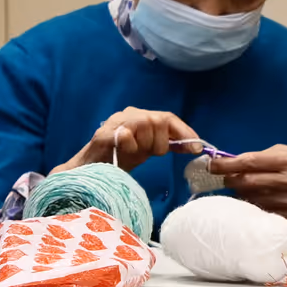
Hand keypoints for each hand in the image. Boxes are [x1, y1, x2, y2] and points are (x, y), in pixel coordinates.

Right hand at [55, 108, 201, 172]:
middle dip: (160, 142)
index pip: (167, 117)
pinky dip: (130, 146)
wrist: (89, 172)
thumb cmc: (118, 160)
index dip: (184, 132)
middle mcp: (128, 114)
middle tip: (150, 154)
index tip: (196, 148)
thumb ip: (166, 143)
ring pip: (145, 123)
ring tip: (135, 154)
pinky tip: (124, 153)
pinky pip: (126, 134)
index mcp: (139, 116)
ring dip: (146, 144)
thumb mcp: (147, 150)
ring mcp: (114, 122)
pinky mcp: (103, 134)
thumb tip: (194, 146)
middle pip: (158, 120)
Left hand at [205, 145, 286, 221]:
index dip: (227, 164)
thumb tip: (231, 162)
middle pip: (247, 182)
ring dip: (239, 192)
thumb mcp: (286, 152)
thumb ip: (260, 156)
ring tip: (240, 186)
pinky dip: (251, 204)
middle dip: (230, 179)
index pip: (249, 162)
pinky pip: (260, 210)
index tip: (211, 165)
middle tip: (223, 176)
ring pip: (251, 197)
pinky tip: (251, 198)